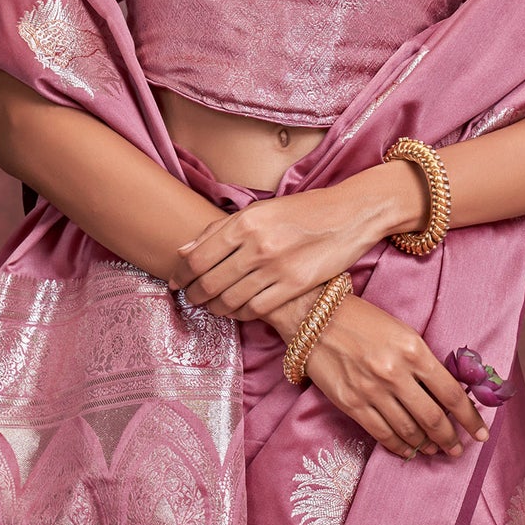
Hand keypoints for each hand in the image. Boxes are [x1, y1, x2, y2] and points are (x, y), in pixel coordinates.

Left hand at [169, 180, 408, 323]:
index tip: (175, 283)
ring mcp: (276, 267)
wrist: (349, 215)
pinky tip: (237, 310)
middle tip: (190, 299)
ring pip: (229, 300)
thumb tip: (184, 252)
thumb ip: (220, 230)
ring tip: (211, 306)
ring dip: (214, 307)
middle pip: (209, 282)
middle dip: (194, 295)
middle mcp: (257, 244)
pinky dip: (240, 314)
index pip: (197, 258)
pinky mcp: (294, 285)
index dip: (180, 275)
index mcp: (245, 222)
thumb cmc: (302, 211)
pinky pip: (255, 309)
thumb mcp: (260, 210)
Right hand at [291, 293, 490, 462]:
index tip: (481, 433)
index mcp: (413, 350)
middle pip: (433, 418)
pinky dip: (399, 446)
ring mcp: (371, 391)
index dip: (470, 418)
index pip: (451, 393)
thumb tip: (445, 394)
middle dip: (450, 438)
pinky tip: (408, 451)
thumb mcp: (402, 332)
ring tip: (436, 451)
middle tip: (458, 449)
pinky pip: (382, 434)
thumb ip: (423, 362)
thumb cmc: (362, 320)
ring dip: (426, 445)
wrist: (314, 317)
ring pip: (409, 430)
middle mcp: (395, 373)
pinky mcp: (351, 403)